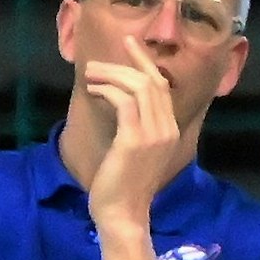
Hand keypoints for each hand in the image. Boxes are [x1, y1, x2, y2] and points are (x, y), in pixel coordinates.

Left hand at [83, 36, 183, 234]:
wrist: (124, 215)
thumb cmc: (123, 188)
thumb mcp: (136, 153)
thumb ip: (136, 129)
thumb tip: (120, 103)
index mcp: (170, 131)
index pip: (162, 87)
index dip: (145, 62)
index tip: (129, 44)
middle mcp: (166, 129)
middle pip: (151, 81)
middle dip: (124, 64)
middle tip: (96, 63)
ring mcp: (153, 134)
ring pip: (137, 87)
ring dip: (111, 75)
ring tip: (89, 75)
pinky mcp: (134, 140)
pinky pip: (123, 102)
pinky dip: (107, 90)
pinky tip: (92, 91)